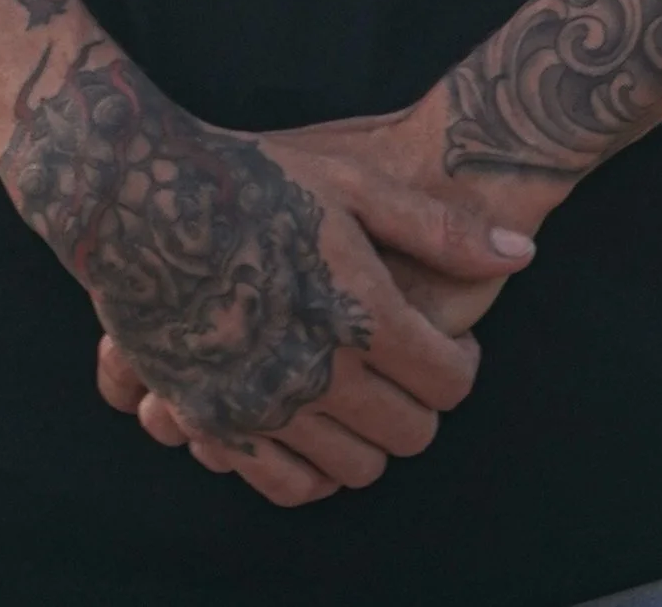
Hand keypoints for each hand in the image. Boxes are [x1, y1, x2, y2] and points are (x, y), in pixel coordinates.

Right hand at [2, 50, 534, 508]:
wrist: (137, 194)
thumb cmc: (253, 177)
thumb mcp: (352, 183)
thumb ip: (440, 228)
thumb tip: (524, 252)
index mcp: (361, 313)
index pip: (450, 384)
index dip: (462, 365)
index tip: (448, 345)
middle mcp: (318, 373)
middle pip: (411, 434)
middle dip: (422, 403)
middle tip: (408, 366)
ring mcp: (263, 405)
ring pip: (357, 468)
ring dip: (373, 437)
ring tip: (361, 389)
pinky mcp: (214, 422)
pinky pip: (288, 485)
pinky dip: (314, 468)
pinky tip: (313, 421)